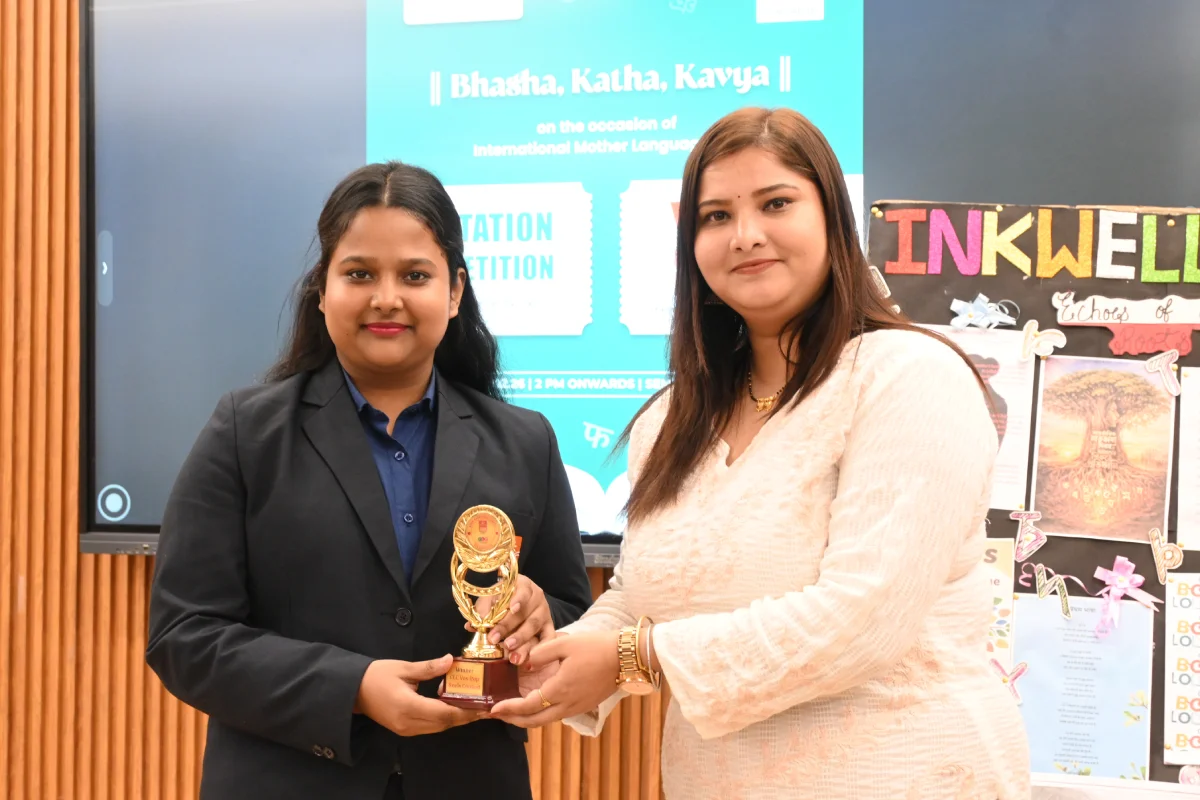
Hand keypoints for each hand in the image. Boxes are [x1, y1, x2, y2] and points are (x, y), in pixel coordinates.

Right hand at [354, 656, 483, 736]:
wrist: (353, 691)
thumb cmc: (377, 676)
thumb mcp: (404, 668)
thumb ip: (429, 668)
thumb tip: (451, 660)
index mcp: (408, 706)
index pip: (444, 713)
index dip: (465, 711)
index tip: (483, 706)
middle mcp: (409, 723)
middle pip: (444, 723)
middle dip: (465, 716)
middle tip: (485, 706)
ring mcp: (406, 729)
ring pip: (438, 727)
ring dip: (455, 718)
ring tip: (474, 706)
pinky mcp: (404, 730)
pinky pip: (429, 727)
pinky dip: (443, 719)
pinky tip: (452, 707)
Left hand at [468, 575, 553, 665]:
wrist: (521, 604)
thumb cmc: (502, 600)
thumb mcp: (492, 599)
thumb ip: (483, 610)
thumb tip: (471, 626)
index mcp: (523, 585)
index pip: (522, 591)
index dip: (517, 600)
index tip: (511, 609)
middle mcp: (537, 598)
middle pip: (526, 613)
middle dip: (509, 627)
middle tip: (495, 639)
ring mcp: (544, 613)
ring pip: (534, 628)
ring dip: (521, 642)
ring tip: (511, 656)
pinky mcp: (549, 628)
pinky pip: (548, 640)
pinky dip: (539, 651)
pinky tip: (528, 663)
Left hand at [488, 631, 619, 727]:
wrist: (625, 658)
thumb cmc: (596, 647)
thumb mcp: (565, 644)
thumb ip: (541, 653)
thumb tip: (525, 663)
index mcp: (560, 689)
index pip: (527, 706)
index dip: (508, 708)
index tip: (493, 708)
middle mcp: (567, 704)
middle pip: (534, 721)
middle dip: (513, 719)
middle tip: (497, 714)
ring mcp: (577, 708)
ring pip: (546, 720)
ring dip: (527, 718)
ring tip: (512, 710)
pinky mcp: (584, 706)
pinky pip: (557, 715)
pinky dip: (541, 714)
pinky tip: (536, 704)